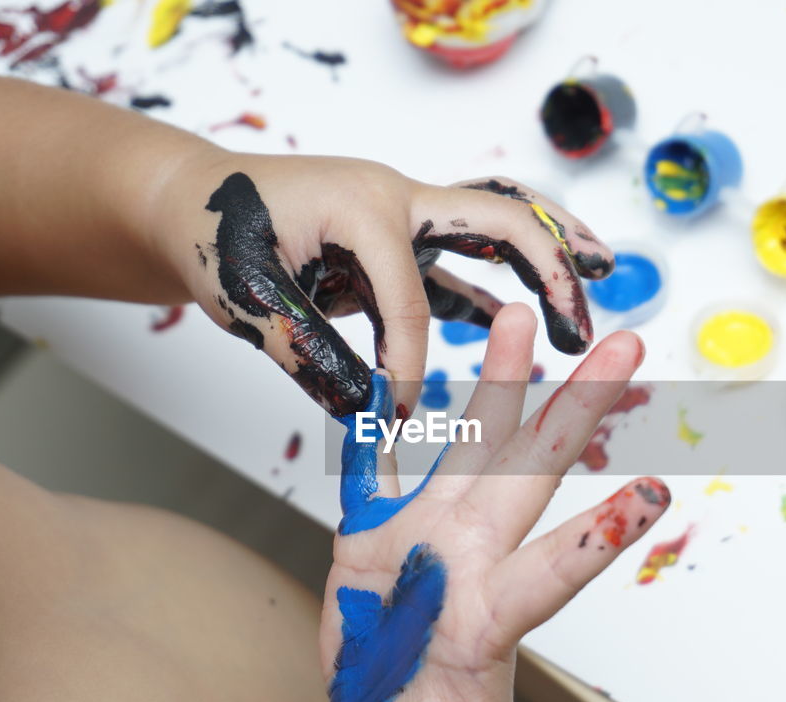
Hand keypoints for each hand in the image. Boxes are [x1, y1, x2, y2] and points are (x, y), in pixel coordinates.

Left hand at [164, 153, 613, 416]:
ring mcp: (403, 217)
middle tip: (584, 323)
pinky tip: (519, 320)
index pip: (412, 300)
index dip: (410, 366)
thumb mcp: (248, 296)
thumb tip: (365, 410)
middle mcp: (398, 201)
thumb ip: (306, 349)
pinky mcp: (396, 243)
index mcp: (366, 208)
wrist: (187, 198)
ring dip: (547, 254)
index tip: (398, 420)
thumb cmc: (211, 232)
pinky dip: (492, 290)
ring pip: (494, 227)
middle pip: (502, 219)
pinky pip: (457, 267)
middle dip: (553, 268)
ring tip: (598, 276)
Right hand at [321, 304, 670, 701]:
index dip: (598, 537)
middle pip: (531, 474)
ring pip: (468, 445)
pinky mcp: (376, 532)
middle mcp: (471, 560)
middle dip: (577, 410)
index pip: (553, 572)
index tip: (654, 495)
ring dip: (494, 382)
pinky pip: (383, 464)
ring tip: (516, 316)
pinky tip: (399, 361)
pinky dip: (387, 417)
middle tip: (631, 345)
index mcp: (489, 621)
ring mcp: (427, 537)